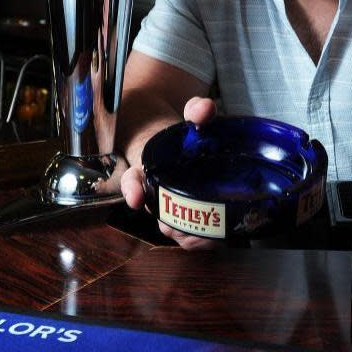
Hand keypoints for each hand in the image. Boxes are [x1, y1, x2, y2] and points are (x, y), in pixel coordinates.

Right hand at [121, 96, 218, 250]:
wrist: (191, 150)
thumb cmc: (188, 137)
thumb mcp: (192, 118)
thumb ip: (197, 110)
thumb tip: (204, 109)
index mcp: (149, 169)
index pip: (132, 180)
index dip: (132, 189)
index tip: (136, 197)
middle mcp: (156, 193)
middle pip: (158, 214)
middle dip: (171, 221)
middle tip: (192, 221)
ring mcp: (171, 209)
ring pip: (173, 230)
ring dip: (189, 234)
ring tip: (211, 234)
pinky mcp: (187, 221)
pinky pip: (188, 238)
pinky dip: (202, 242)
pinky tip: (219, 239)